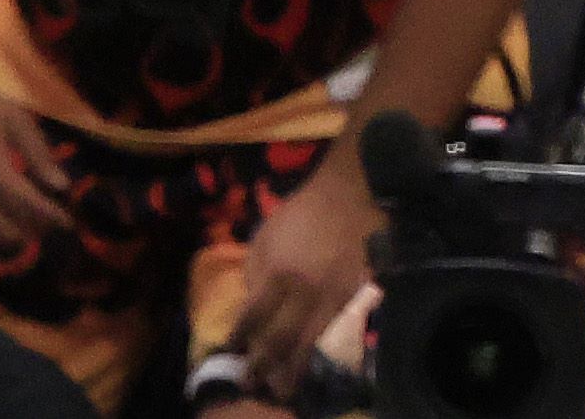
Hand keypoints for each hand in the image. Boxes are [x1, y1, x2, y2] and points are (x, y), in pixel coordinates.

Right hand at [0, 73, 72, 258]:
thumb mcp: (16, 121)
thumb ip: (39, 156)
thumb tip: (63, 187)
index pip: (26, 205)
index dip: (51, 217)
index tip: (68, 224)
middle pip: (3, 231)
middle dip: (29, 234)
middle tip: (45, 227)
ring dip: (4, 242)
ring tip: (22, 232)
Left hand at [233, 157, 380, 397]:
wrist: (349, 196)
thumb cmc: (301, 213)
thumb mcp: (265, 235)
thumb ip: (255, 273)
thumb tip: (252, 306)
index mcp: (278, 273)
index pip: (254, 317)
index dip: (240, 337)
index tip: (231, 351)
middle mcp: (305, 292)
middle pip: (282, 339)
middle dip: (264, 365)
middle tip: (253, 385)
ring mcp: (332, 297)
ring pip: (312, 343)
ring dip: (295, 369)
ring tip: (285, 389)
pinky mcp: (353, 298)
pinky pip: (334, 332)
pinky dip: (322, 351)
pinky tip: (313, 363)